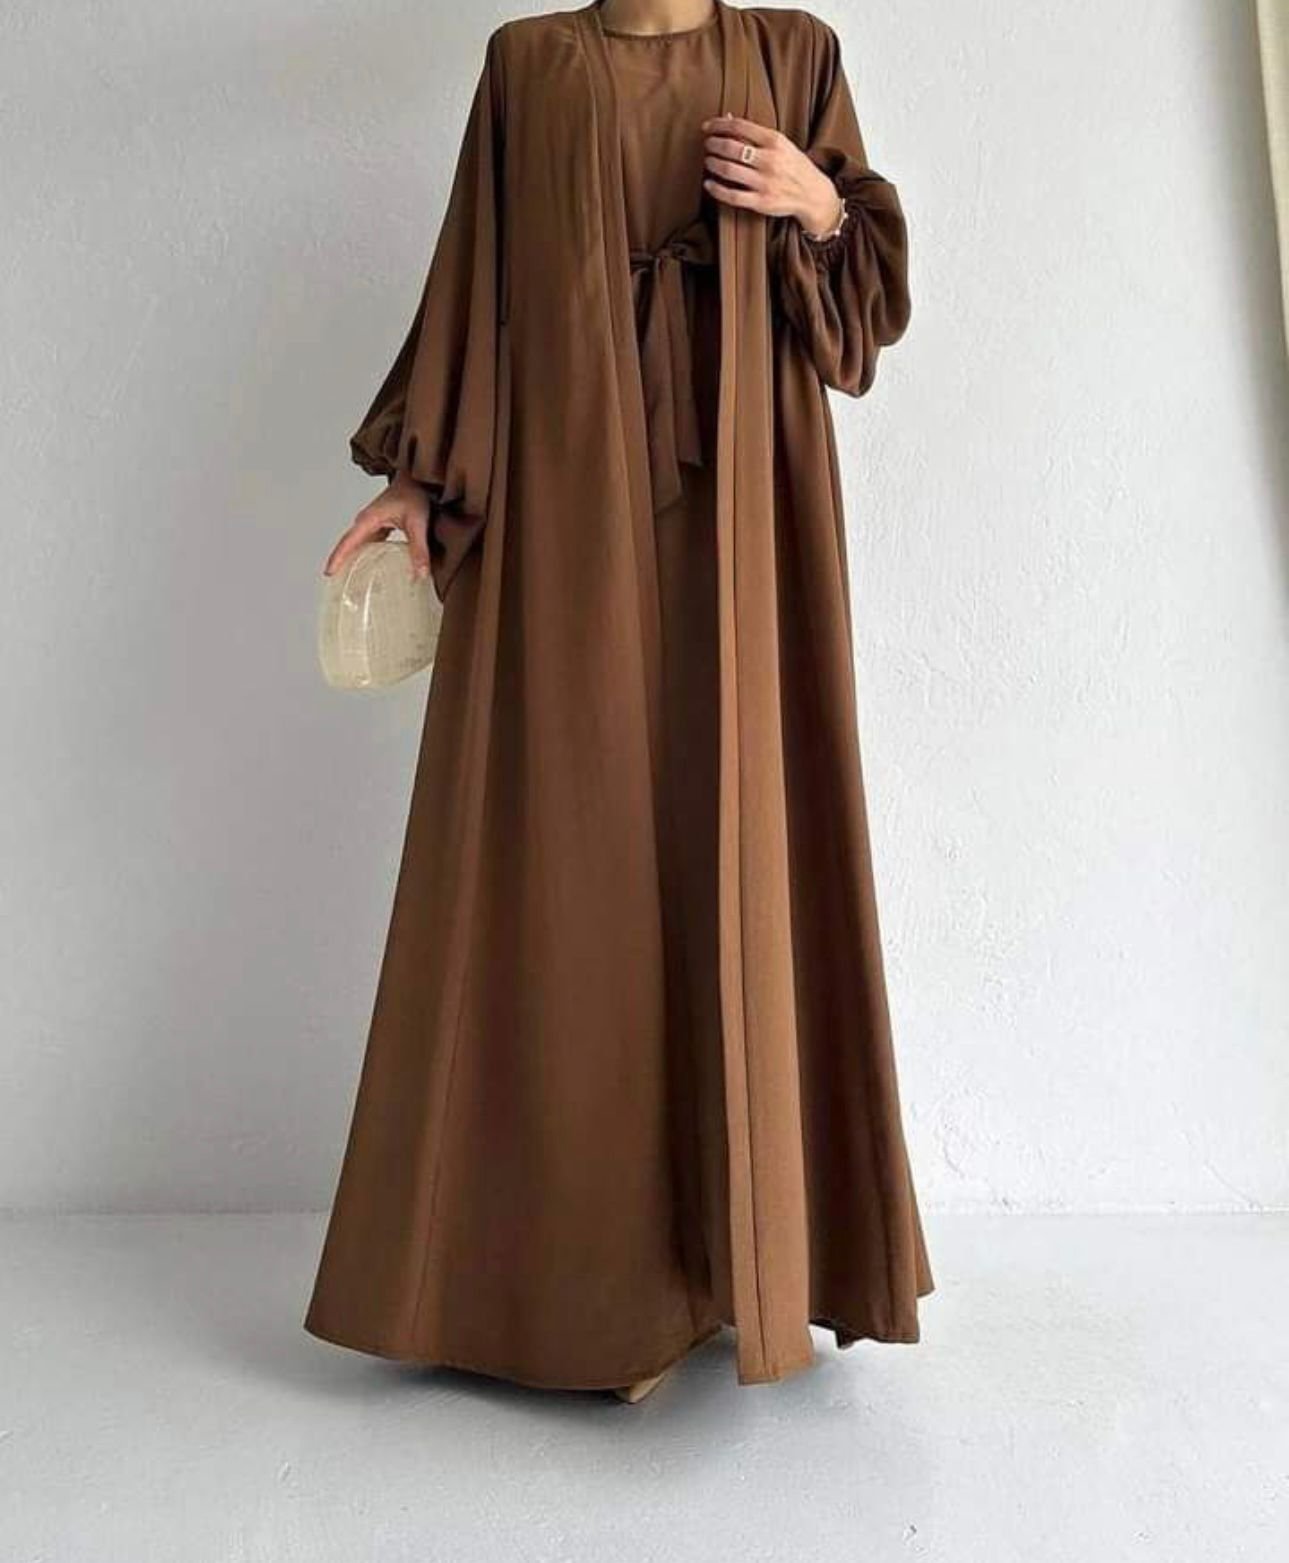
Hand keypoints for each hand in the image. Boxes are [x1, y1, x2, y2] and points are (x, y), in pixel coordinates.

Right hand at [323, 472, 431, 578]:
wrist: (417, 479)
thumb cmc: (414, 494)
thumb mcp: (418, 523)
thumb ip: (419, 549)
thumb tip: (420, 573)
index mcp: (369, 519)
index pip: (348, 542)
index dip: (338, 558)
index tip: (329, 573)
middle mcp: (366, 521)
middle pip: (348, 545)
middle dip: (341, 563)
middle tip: (337, 584)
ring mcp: (371, 522)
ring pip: (357, 544)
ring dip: (352, 559)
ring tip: (350, 581)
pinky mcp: (378, 525)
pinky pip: (367, 543)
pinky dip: (366, 555)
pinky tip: (371, 568)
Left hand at [701, 114, 842, 234]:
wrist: (813, 194)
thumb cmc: (793, 165)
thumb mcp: (780, 144)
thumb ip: (755, 133)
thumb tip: (728, 118)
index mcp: (774, 141)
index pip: (739, 126)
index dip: (718, 125)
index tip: (707, 127)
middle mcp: (770, 160)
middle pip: (731, 148)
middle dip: (714, 144)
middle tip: (707, 144)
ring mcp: (765, 182)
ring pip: (729, 170)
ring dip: (713, 164)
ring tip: (708, 161)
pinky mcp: (761, 202)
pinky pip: (732, 195)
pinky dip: (716, 189)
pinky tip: (708, 184)